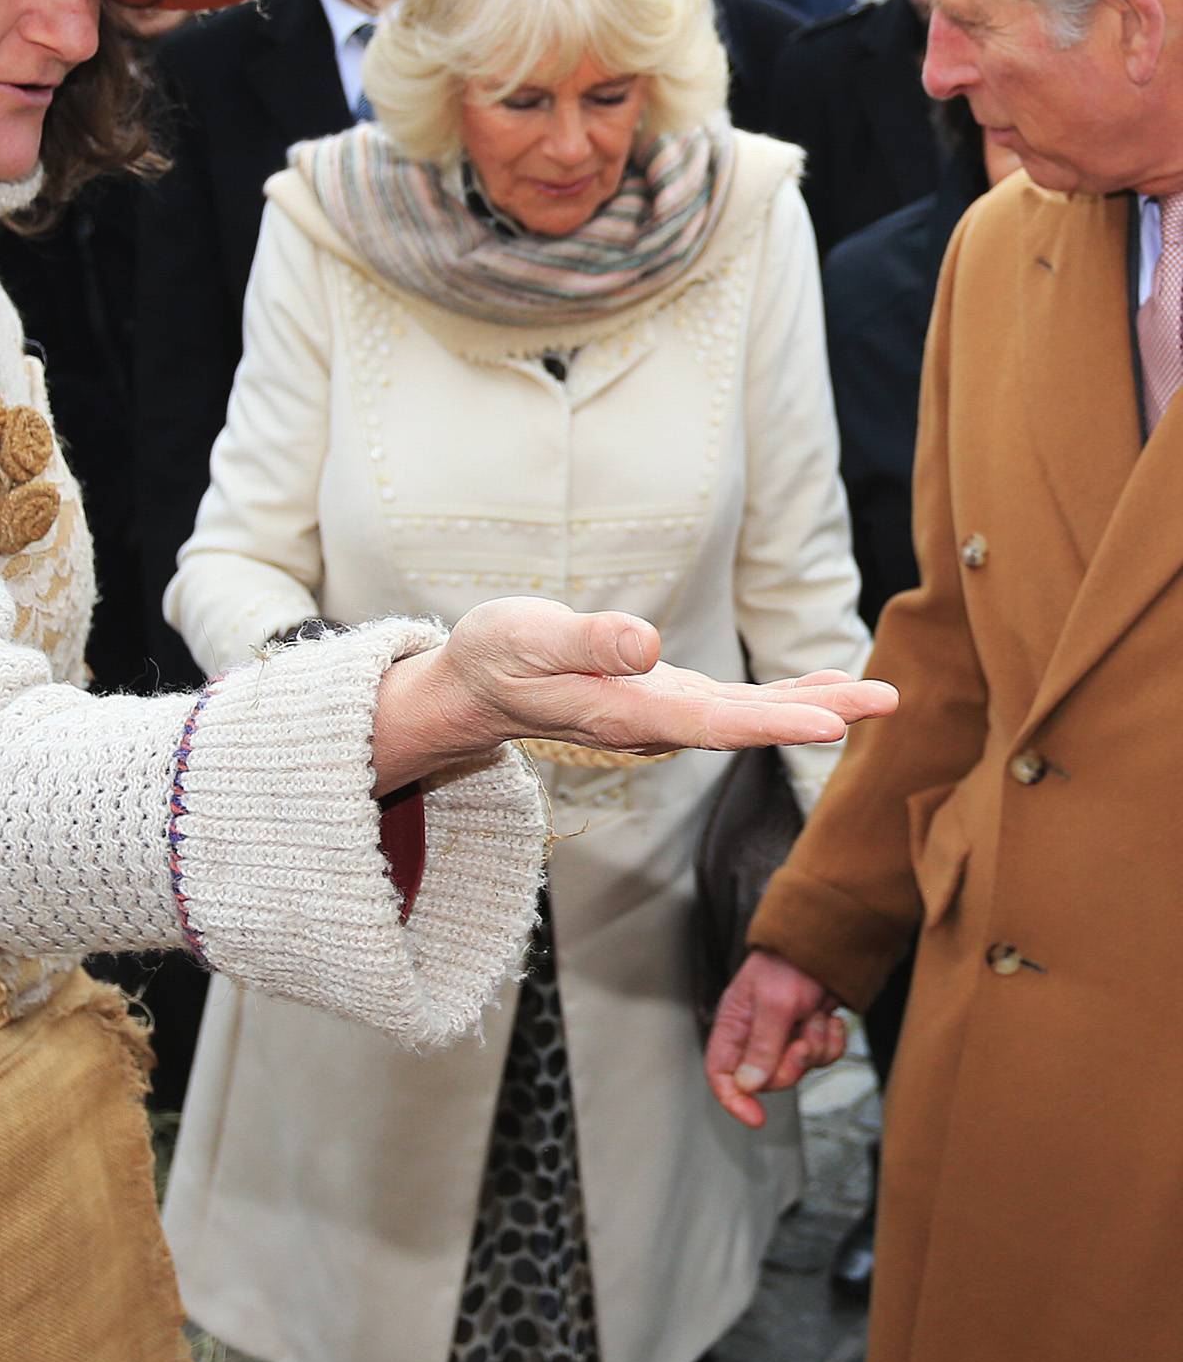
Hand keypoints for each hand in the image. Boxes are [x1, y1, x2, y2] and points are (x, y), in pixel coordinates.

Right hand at [371, 598, 896, 791]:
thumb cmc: (494, 657)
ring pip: (750, 716)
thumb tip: (647, 645)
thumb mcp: (525, 636)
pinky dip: (786, 694)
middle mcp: (654, 724)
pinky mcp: (666, 699)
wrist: (475, 688)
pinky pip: (737, 704)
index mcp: (624, 713)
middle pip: (747, 724)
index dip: (774, 722)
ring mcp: (663, 716)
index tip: (832, 721)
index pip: (712, 723)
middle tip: (888, 699)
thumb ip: (585, 642)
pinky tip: (826, 685)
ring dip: (816, 705)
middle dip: (820, 712)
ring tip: (879, 695)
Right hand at [705, 950, 847, 1128]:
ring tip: (816, 1018)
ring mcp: (783, 1035)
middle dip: (790, 1066)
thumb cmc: (791, 964)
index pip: (721, 1073)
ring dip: (815, 1048)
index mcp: (734, 1025)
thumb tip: (747, 1085)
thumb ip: (762, 1047)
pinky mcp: (808, 1033)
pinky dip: (832, 1042)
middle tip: (801, 1042)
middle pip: (765, 1078)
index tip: (756, 1117)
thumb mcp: (775, 1005)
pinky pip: (822, 1058)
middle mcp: (755, 1034)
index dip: (733, 1099)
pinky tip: (832, 1018)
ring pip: (798, 1069)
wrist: (828, 943)